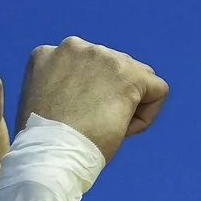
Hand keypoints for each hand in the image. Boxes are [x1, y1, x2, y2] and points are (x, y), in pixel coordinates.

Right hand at [15, 37, 167, 161]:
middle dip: (109, 96)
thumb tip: (92, 90)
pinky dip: (147, 115)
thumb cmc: (43, 142)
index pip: (83, 67)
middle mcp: (74, 47)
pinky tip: (124, 130)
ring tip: (105, 129)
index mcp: (48, 54)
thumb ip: (64, 85)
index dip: (85, 96)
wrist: (49, 154)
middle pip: (112, 68)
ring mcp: (103, 57)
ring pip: (136, 77)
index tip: (74, 118)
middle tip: (91, 126)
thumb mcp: (45, 102)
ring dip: (127, 105)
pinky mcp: (129, 74)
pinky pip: (157, 90)